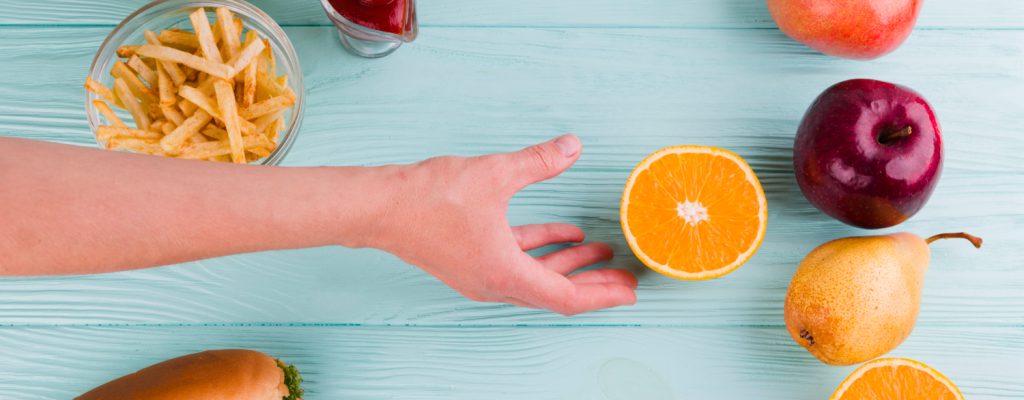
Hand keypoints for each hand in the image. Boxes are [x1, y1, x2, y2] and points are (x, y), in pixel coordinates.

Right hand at [370, 135, 637, 314]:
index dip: (602, 294)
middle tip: (627, 278)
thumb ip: (538, 161)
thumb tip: (573, 146)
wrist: (378, 207)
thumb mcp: (494, 174)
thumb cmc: (429, 198)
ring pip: (537, 276)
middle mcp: (496, 284)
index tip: (630, 292)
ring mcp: (482, 275)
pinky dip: (542, 250)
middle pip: (556, 292)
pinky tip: (564, 234)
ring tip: (602, 250)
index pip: (566, 296)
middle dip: (594, 283)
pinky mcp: (471, 260)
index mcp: (506, 274)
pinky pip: (517, 261)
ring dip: (569, 264)